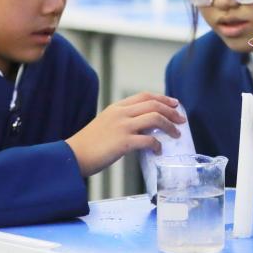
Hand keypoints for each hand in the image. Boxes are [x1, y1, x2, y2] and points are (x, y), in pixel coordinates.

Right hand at [65, 92, 186, 177]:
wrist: (71, 156)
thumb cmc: (88, 145)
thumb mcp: (105, 123)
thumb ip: (123, 121)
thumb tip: (144, 128)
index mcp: (117, 107)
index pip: (145, 96)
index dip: (163, 98)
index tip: (174, 103)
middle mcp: (121, 113)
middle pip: (154, 104)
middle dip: (171, 111)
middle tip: (181, 120)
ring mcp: (122, 126)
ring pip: (155, 118)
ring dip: (169, 126)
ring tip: (176, 134)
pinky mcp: (123, 142)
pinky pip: (148, 140)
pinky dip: (157, 144)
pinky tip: (159, 150)